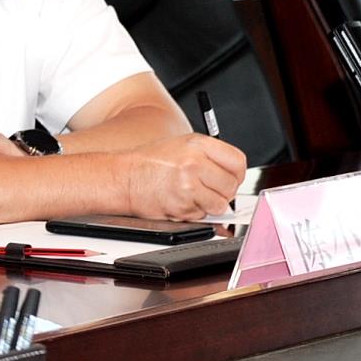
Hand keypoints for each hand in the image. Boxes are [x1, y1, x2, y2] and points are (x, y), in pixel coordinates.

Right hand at [116, 134, 248, 218]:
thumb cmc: (149, 163)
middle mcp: (195, 163)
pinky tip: (181, 201)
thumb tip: (232, 174)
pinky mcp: (182, 205)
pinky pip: (202, 215)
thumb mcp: (182, 146)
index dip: (236, 174)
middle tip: (209, 190)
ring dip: (210, 204)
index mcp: (198, 144)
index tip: (231, 178)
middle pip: (231, 185)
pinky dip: (194, 213)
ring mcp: (189, 185)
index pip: (237, 162)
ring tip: (193, 195)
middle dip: (223, 192)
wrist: (123, 178)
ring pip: (219, 204)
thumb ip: (209, 156)